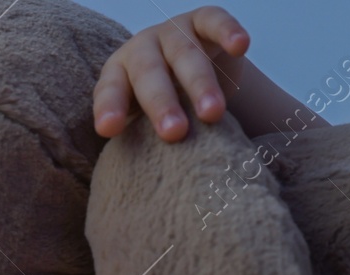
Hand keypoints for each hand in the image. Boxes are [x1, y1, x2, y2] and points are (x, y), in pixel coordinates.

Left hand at [93, 6, 250, 142]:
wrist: (186, 65)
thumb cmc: (159, 104)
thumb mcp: (142, 119)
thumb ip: (138, 138)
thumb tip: (143, 180)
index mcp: (119, 74)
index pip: (110, 90)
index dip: (109, 108)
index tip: (108, 130)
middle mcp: (142, 49)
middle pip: (149, 74)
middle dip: (161, 103)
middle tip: (174, 133)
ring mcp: (173, 32)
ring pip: (185, 54)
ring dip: (200, 83)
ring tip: (212, 114)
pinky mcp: (203, 20)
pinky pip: (215, 21)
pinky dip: (228, 31)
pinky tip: (241, 45)